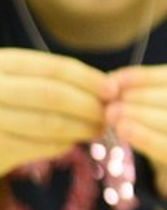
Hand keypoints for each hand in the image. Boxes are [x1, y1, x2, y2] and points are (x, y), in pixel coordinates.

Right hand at [0, 48, 109, 173]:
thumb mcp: (19, 81)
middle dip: (88, 106)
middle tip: (109, 115)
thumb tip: (108, 89)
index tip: (113, 90)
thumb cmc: (3, 105)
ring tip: (97, 130)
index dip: (88, 79)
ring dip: (80, 128)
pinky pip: (36, 146)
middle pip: (53, 95)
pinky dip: (60, 144)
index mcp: (1, 63)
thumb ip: (53, 81)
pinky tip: (71, 142)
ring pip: (47, 123)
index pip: (53, 68)